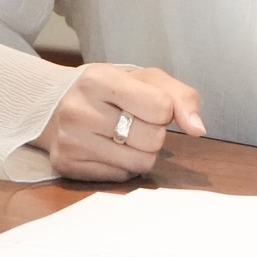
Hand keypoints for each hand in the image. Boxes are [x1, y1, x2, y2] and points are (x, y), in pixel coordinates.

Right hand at [34, 63, 204, 180]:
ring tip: (123, 135)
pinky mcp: (67, 166)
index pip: (161, 107)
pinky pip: (120, 177)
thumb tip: (198, 129)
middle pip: (153, 138)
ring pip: (140, 162)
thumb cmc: (113, 90)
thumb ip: (181, 97)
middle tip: (134, 121)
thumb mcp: (146, 80)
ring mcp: (70, 140)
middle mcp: (78, 109)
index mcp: (98, 78)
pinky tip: (108, 148)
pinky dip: (123, 165)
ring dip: (142, 151)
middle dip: (154, 132)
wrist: (58, 104)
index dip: (164, 109)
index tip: (149, 103)